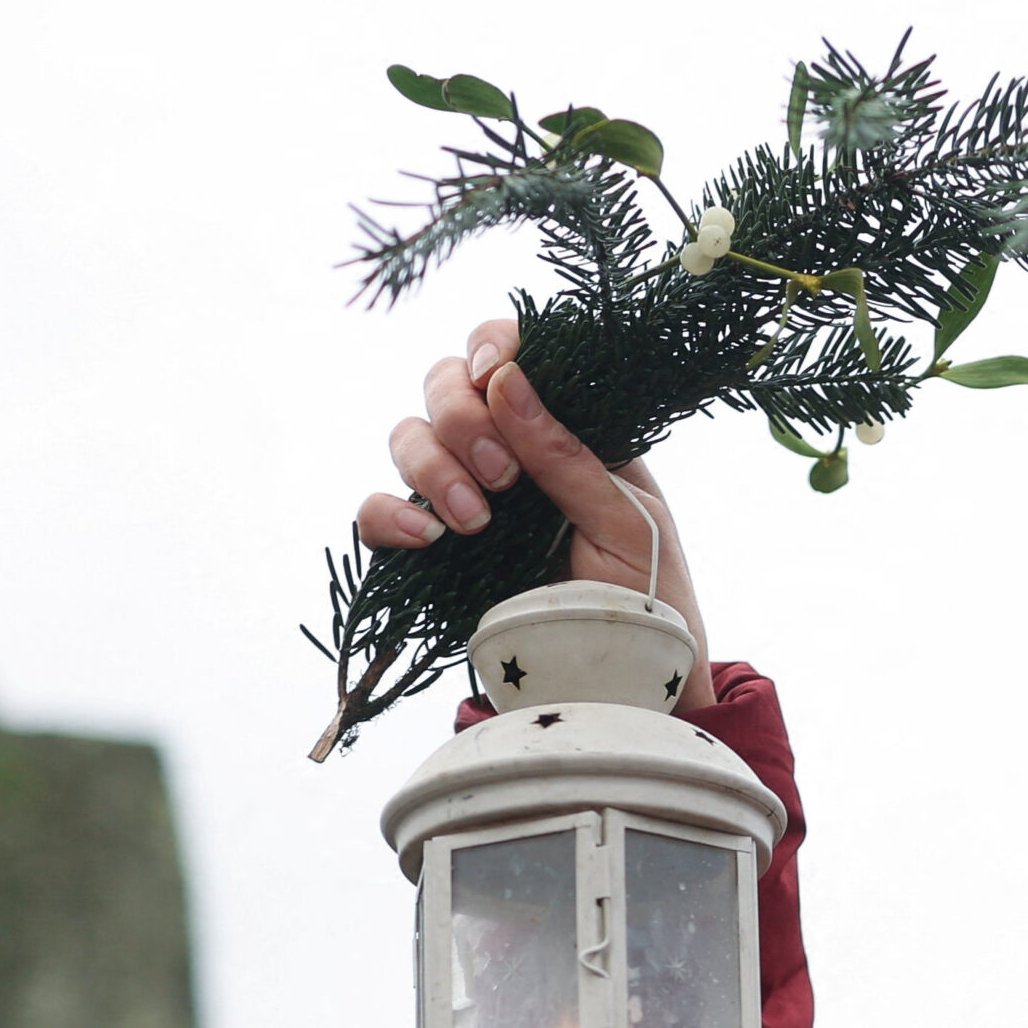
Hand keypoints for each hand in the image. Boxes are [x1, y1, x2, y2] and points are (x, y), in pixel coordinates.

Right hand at [359, 317, 714, 704]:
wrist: (627, 681)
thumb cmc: (647, 592)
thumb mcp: (627, 521)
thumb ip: (568, 455)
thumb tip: (507, 380)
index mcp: (564, 427)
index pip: (510, 355)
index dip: (491, 346)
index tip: (494, 375)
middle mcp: (507, 450)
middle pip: (445, 385)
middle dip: (461, 418)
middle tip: (504, 477)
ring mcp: (465, 495)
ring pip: (408, 437)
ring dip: (431, 465)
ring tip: (477, 521)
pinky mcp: (433, 550)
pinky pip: (380, 512)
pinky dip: (388, 514)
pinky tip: (427, 537)